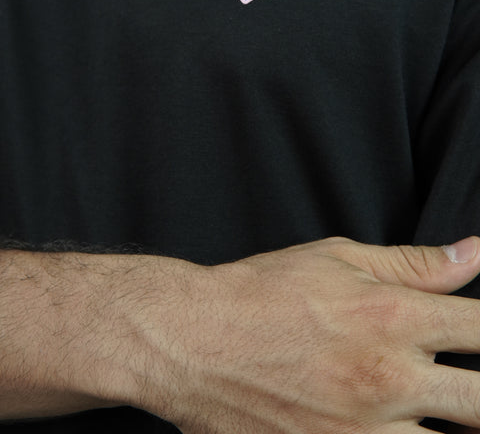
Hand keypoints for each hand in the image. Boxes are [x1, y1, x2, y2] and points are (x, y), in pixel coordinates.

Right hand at [133, 236, 479, 432]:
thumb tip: (474, 253)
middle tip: (470, 384)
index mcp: (393, 317)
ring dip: (450, 422)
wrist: (196, 342)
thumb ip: (414, 264)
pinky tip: (400, 423)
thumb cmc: (263, 292)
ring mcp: (364, 431)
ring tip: (437, 406)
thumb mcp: (338, 259)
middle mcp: (389, 378)